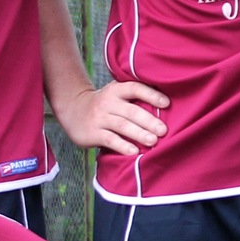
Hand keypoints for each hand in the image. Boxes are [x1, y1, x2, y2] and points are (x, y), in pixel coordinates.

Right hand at [54, 79, 168, 156]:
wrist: (72, 110)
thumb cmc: (105, 104)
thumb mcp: (116, 94)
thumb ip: (134, 98)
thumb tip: (167, 107)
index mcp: (116, 90)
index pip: (135, 88)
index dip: (151, 95)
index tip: (166, 103)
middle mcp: (108, 102)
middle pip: (131, 111)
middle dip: (148, 121)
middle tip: (163, 130)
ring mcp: (100, 118)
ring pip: (122, 125)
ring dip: (139, 134)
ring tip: (153, 141)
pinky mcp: (93, 133)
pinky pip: (110, 139)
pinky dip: (123, 146)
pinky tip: (134, 152)